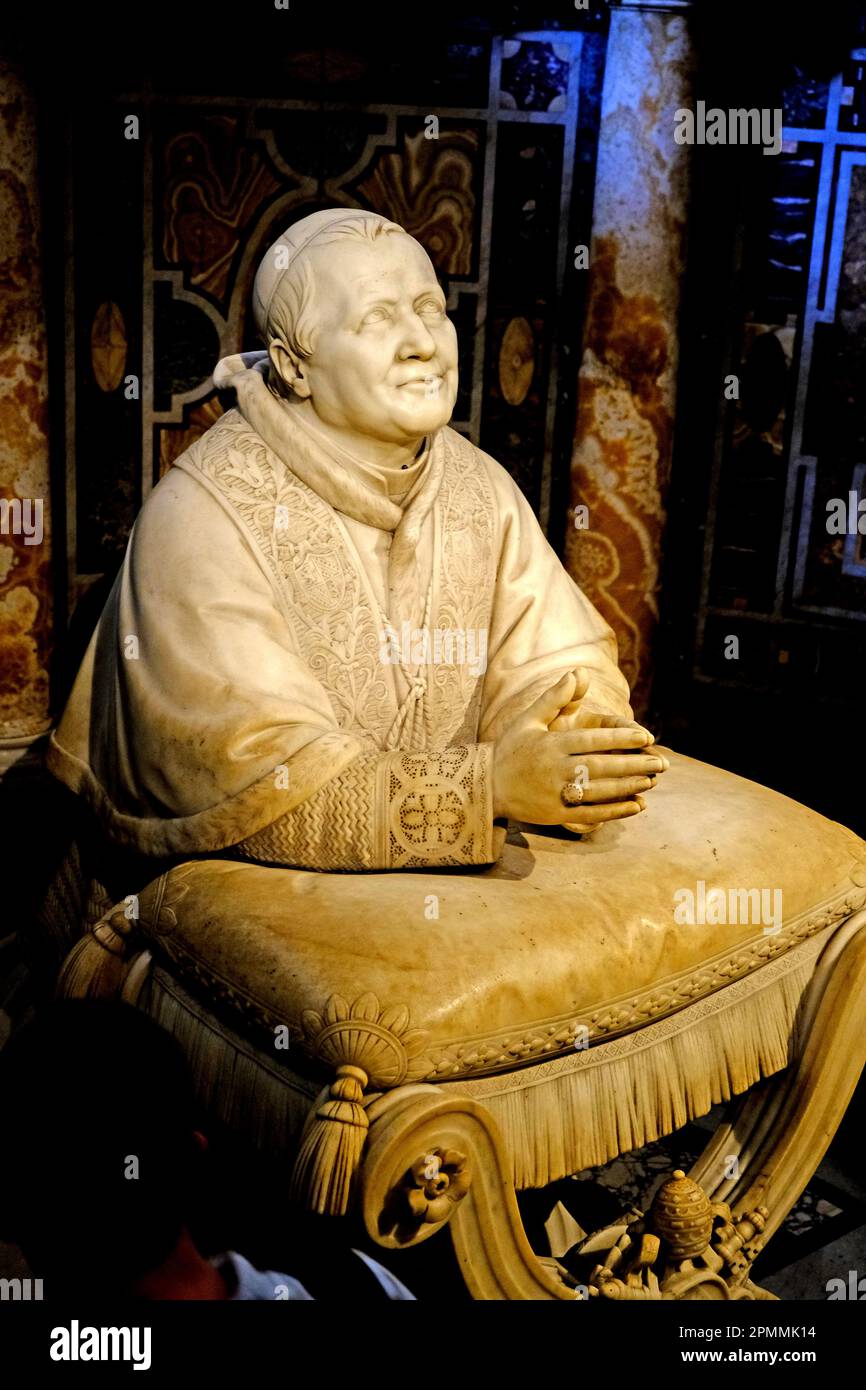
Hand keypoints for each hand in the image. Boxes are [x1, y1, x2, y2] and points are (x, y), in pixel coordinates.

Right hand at [492, 670, 666, 826]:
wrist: (485, 787)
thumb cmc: (510, 749)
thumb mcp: (529, 719)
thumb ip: (555, 697)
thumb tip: (578, 672)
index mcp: (551, 744)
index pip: (593, 740)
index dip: (621, 739)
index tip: (645, 737)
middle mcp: (555, 769)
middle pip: (602, 766)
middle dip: (634, 764)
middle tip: (661, 762)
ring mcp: (556, 794)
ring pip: (600, 791)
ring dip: (629, 786)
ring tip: (652, 780)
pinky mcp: (557, 814)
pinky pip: (592, 814)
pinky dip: (616, 811)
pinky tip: (636, 805)